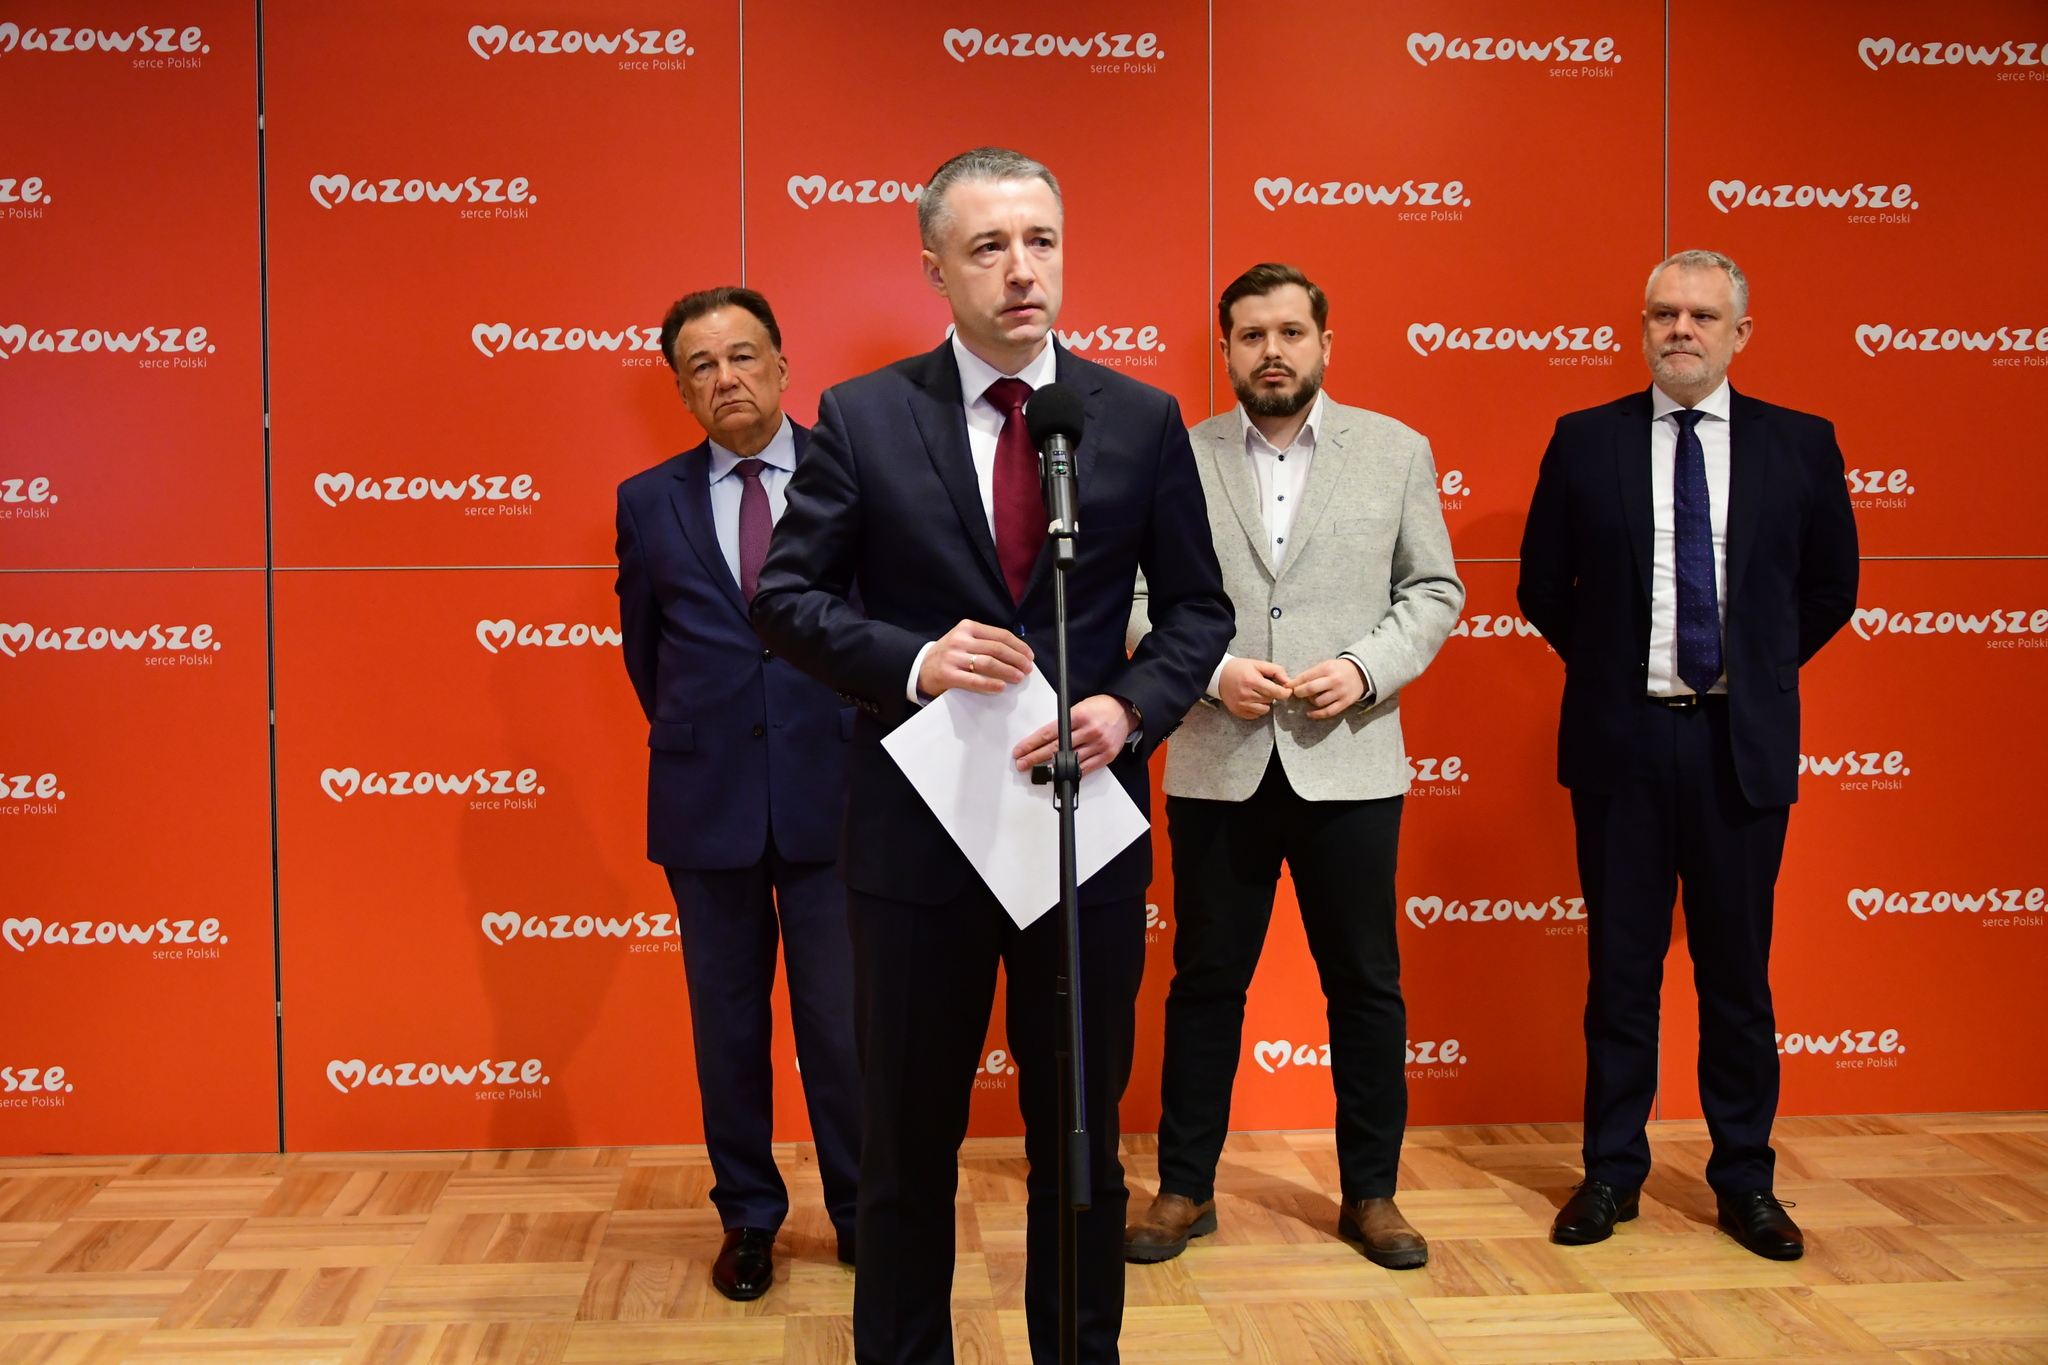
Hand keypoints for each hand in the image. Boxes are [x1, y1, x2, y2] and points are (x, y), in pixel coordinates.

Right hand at [919, 619, 1033, 697]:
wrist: (920, 667)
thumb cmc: (949, 654)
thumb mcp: (964, 639)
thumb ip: (984, 641)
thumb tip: (1016, 652)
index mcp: (968, 627)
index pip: (1000, 635)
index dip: (1018, 646)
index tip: (1029, 656)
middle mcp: (961, 640)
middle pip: (997, 648)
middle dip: (1017, 659)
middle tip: (1028, 668)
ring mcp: (954, 657)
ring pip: (988, 662)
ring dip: (1008, 670)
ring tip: (1019, 677)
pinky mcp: (948, 674)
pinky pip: (974, 680)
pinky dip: (990, 683)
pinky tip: (1001, 687)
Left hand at [1013, 695, 1134, 776]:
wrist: (1124, 711)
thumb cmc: (1099, 708)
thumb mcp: (1079, 707)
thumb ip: (1063, 722)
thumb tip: (1043, 740)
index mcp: (1079, 715)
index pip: (1049, 732)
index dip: (1032, 743)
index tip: (1020, 750)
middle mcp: (1089, 731)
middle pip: (1056, 748)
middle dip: (1035, 757)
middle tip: (1022, 763)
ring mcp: (1099, 745)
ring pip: (1069, 760)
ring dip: (1050, 767)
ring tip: (1036, 771)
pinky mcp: (1106, 756)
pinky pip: (1085, 768)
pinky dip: (1070, 772)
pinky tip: (1058, 774)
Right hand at [1218, 657, 1292, 720]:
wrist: (1219, 676)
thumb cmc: (1240, 668)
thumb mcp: (1257, 664)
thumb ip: (1275, 670)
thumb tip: (1288, 681)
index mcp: (1252, 681)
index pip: (1275, 692)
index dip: (1285, 692)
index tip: (1288, 690)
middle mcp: (1246, 695)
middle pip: (1271, 700)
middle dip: (1272, 694)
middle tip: (1265, 686)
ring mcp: (1241, 705)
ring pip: (1265, 709)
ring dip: (1265, 702)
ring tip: (1258, 694)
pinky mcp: (1238, 711)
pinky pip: (1256, 715)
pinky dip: (1258, 708)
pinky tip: (1252, 700)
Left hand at [1292, 659, 1366, 719]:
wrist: (1361, 672)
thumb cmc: (1338, 669)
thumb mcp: (1326, 665)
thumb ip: (1311, 674)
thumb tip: (1293, 683)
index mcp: (1327, 668)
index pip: (1306, 677)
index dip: (1294, 683)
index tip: (1287, 687)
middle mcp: (1334, 680)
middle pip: (1310, 689)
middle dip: (1299, 692)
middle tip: (1296, 694)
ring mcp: (1340, 692)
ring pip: (1318, 701)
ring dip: (1310, 701)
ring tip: (1311, 698)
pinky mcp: (1345, 703)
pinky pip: (1328, 712)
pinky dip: (1316, 714)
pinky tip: (1309, 713)